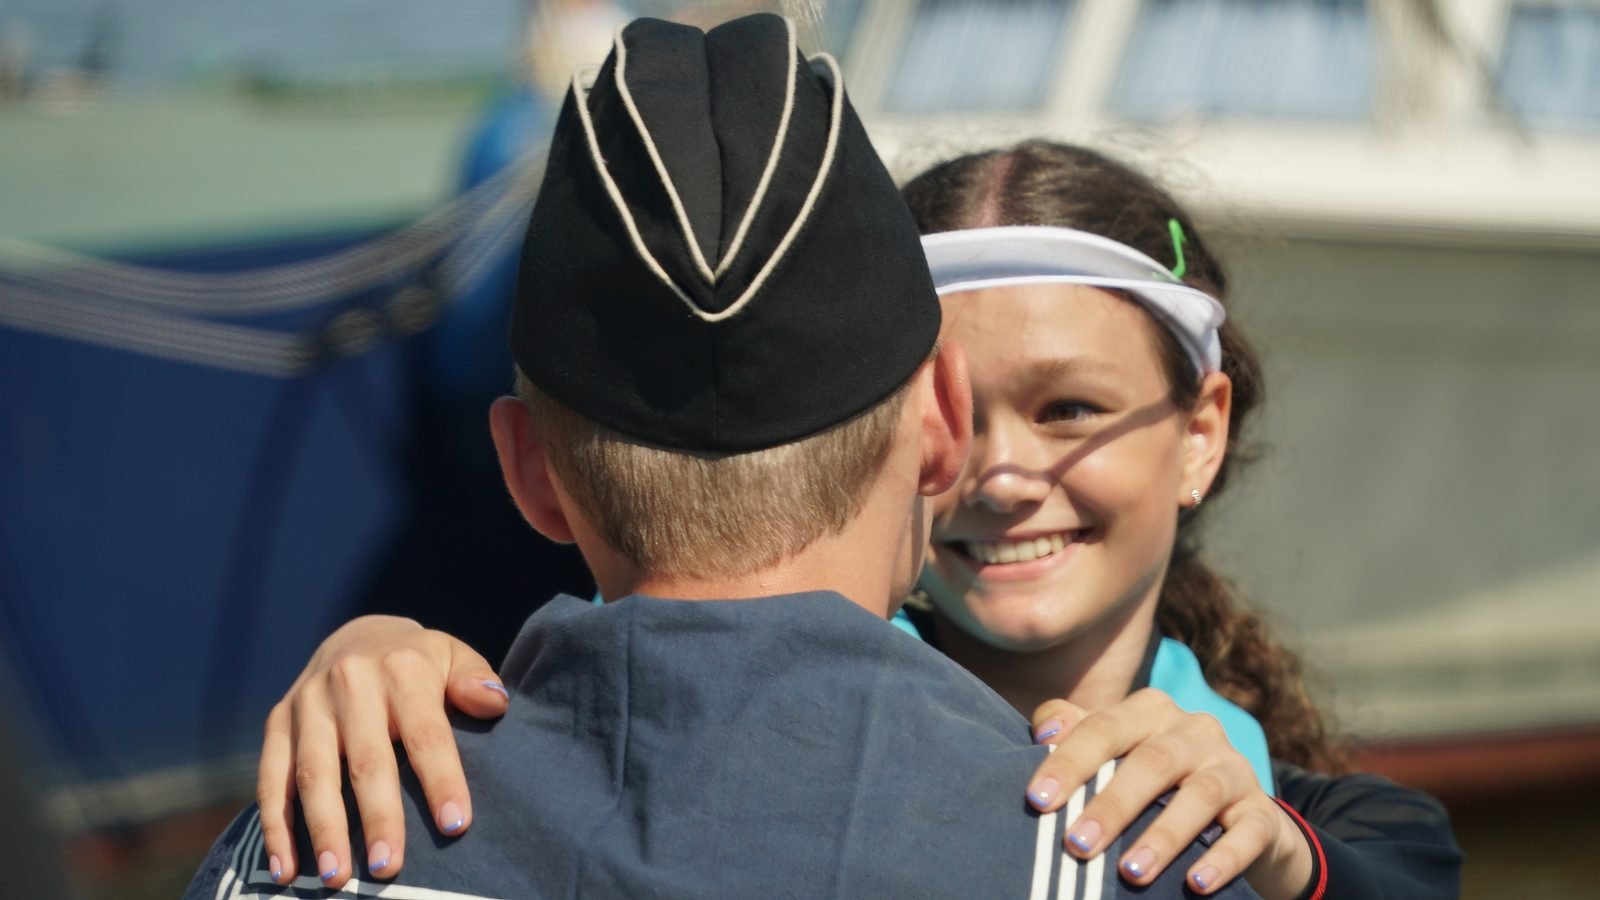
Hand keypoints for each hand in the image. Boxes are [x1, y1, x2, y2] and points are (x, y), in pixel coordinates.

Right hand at [257, 615, 505, 888]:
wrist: (355, 636)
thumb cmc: (419, 664)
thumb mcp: (453, 657)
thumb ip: (475, 680)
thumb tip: (496, 703)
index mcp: (402, 668)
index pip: (426, 732)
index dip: (441, 779)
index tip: (456, 825)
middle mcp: (350, 682)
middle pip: (367, 760)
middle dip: (378, 817)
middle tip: (387, 868)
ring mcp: (308, 702)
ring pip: (315, 773)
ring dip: (324, 829)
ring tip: (338, 878)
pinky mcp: (277, 721)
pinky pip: (271, 779)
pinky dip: (276, 827)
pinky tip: (285, 869)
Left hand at [1024, 689, 1312, 897]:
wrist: (1234, 811)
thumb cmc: (1151, 779)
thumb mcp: (1116, 748)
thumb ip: (1076, 731)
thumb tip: (1042, 732)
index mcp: (1150, 710)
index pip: (1103, 728)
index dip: (1069, 762)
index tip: (1036, 800)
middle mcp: (1194, 730)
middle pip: (1151, 762)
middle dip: (1111, 805)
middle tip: (1077, 845)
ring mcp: (1233, 768)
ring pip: (1200, 796)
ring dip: (1163, 836)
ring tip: (1131, 873)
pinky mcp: (1262, 812)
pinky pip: (1248, 832)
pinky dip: (1223, 858)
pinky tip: (1197, 884)